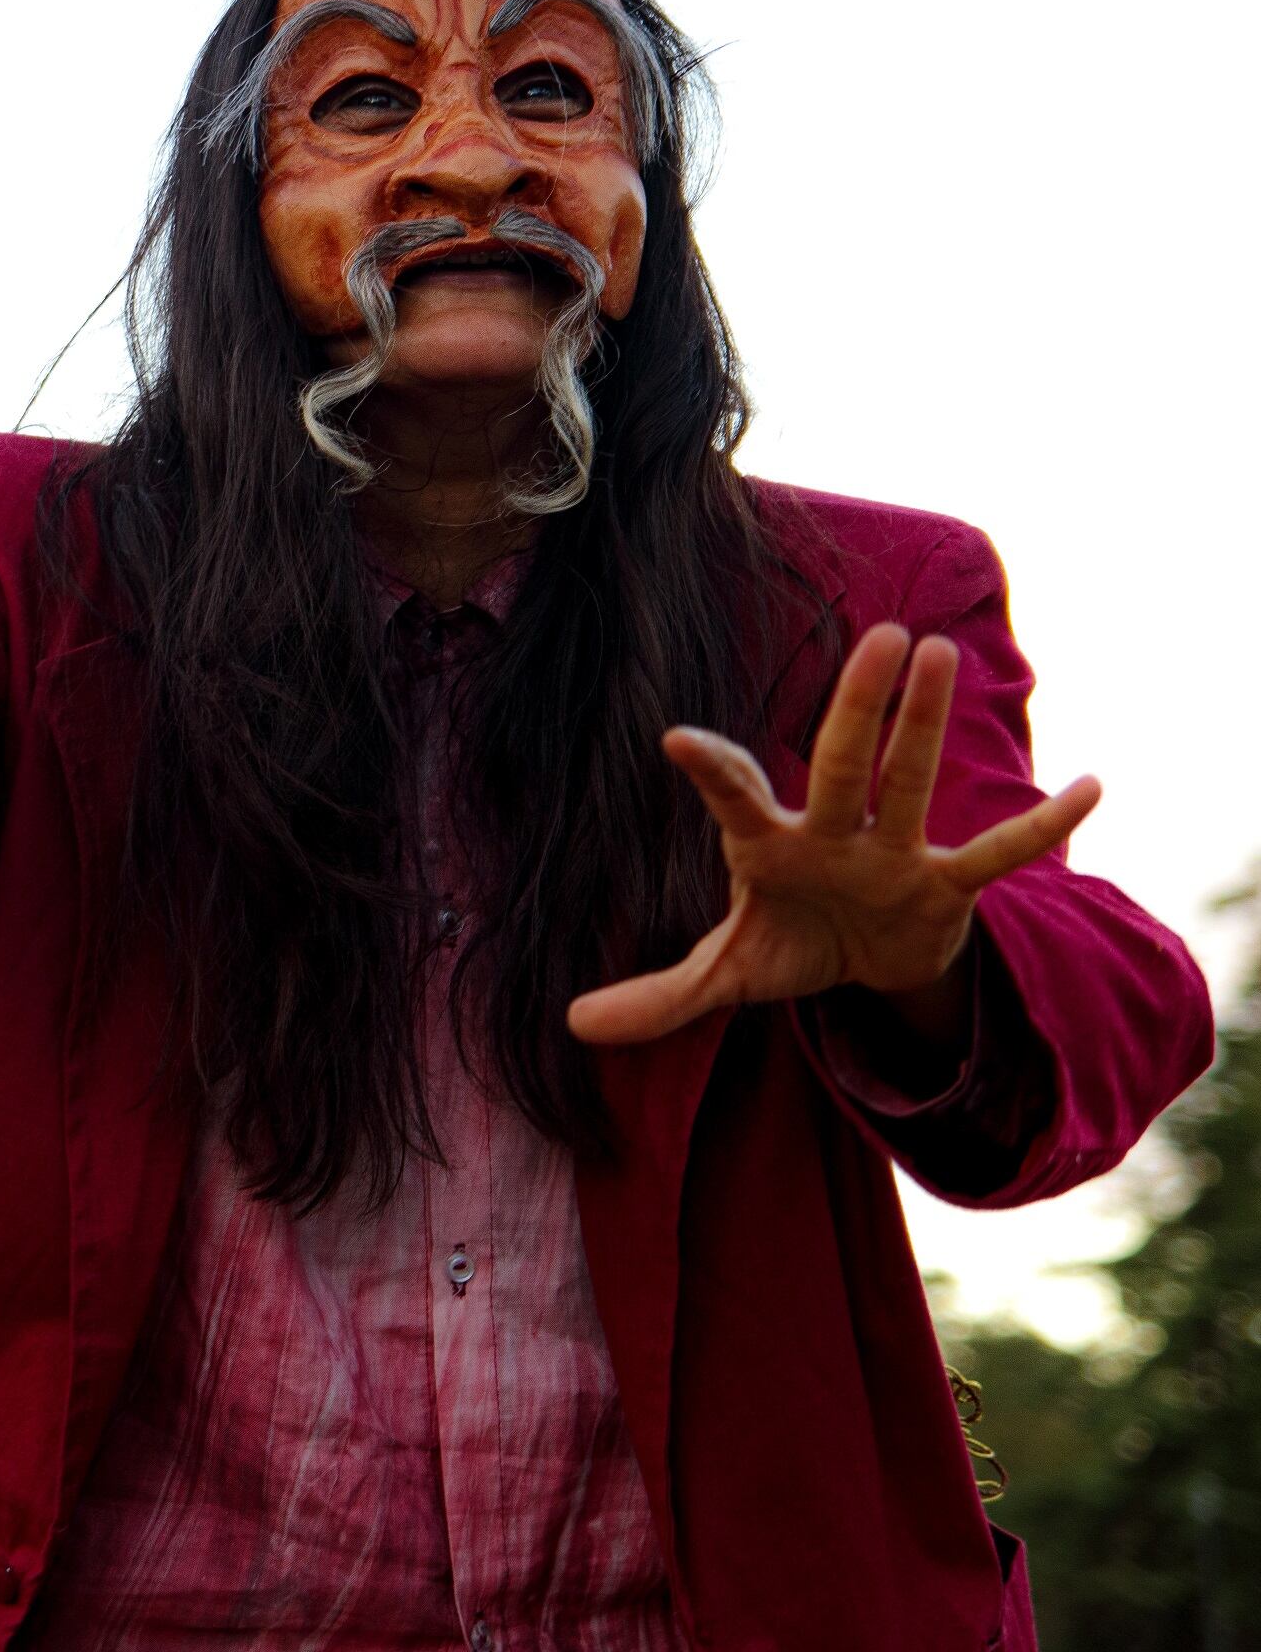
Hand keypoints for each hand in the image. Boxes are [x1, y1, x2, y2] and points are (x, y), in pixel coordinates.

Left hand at [567, 623, 1098, 1048]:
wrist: (867, 961)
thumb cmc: (793, 943)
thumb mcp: (728, 975)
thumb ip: (660, 996)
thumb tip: (572, 1026)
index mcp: (767, 846)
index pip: (734, 798)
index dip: (711, 771)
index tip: (677, 739)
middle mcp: (831, 833)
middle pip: (843, 764)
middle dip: (860, 708)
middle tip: (880, 639)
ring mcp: (893, 851)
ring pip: (912, 782)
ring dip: (927, 725)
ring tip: (941, 652)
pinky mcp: (947, 883)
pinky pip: (999, 853)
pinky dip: (1044, 827)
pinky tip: (1093, 786)